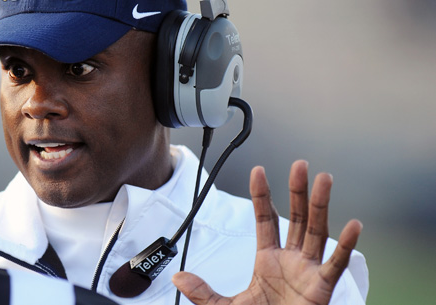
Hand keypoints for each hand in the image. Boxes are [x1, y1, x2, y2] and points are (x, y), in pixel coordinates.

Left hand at [173, 160, 362, 304]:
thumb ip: (203, 292)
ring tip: (324, 179)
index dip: (262, 195)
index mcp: (269, 260)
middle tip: (300, 164)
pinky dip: (346, 245)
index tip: (258, 170)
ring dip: (321, 206)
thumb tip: (177, 278)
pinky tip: (353, 224)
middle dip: (298, 191)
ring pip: (317, 232)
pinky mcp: (322, 288)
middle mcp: (292, 260)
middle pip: (297, 218)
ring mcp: (309, 272)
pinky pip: (335, 264)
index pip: (266, 220)